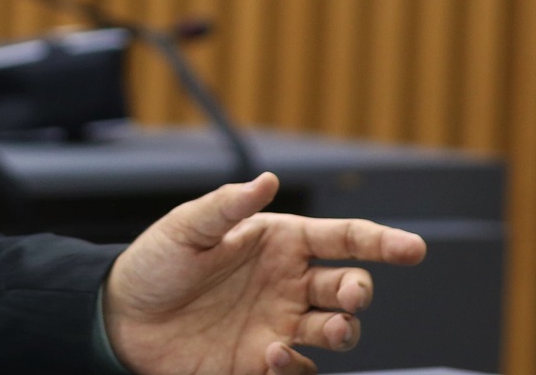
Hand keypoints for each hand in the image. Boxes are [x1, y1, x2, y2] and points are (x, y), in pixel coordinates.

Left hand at [102, 173, 426, 374]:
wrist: (121, 321)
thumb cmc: (154, 265)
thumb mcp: (186, 227)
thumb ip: (228, 206)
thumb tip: (267, 179)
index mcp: (278, 241)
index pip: (343, 238)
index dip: (382, 242)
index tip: (414, 251)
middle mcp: (288, 282)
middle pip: (349, 287)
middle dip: (360, 291)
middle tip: (349, 295)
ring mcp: (279, 323)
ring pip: (337, 329)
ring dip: (341, 331)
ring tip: (323, 330)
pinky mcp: (262, 362)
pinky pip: (302, 369)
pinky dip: (299, 365)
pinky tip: (274, 354)